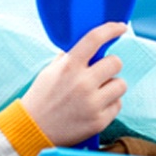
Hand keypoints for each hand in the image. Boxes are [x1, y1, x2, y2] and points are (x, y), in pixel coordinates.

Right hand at [21, 21, 126, 146]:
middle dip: (111, 64)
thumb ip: (68, 57)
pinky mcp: (99, 120)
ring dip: (112, 85)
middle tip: (102, 70)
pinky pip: (118, 105)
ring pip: (120, 84)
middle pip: (115, 62)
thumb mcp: (50, 70)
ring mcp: (93, 103)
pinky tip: (96, 105)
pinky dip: (110, 103)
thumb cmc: (42, 96)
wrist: (35, 128)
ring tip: (99, 90)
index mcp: (69, 66)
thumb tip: (85, 45)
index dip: (110, 29)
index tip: (120, 27)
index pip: (94, 39)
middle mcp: (83, 83)